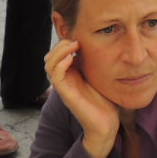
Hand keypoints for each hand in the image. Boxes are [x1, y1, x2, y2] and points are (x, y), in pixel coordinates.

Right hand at [45, 37, 120, 157]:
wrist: (107, 124)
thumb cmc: (106, 100)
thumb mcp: (102, 75)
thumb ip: (98, 61)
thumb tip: (104, 42)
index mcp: (72, 73)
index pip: (59, 53)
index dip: (65, 41)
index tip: (79, 33)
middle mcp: (65, 79)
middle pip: (50, 56)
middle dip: (60, 43)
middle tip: (75, 38)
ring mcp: (64, 87)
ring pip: (49, 64)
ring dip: (59, 51)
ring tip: (73, 44)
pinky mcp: (66, 94)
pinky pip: (55, 76)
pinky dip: (60, 64)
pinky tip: (72, 57)